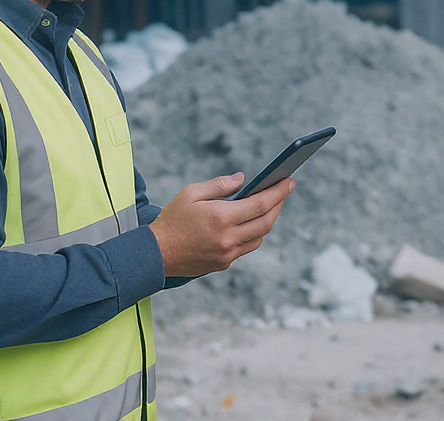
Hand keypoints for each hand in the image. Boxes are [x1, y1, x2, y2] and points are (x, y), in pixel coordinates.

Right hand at [149, 173, 294, 276]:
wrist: (153, 255)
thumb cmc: (171, 220)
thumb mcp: (191, 193)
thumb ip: (219, 185)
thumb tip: (242, 179)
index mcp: (221, 218)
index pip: (261, 204)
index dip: (278, 192)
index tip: (290, 181)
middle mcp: (227, 239)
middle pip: (266, 222)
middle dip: (279, 204)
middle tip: (284, 190)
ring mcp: (226, 254)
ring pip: (259, 237)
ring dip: (268, 220)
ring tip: (269, 204)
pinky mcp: (223, 264)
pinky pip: (247, 247)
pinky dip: (254, 233)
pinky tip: (251, 222)